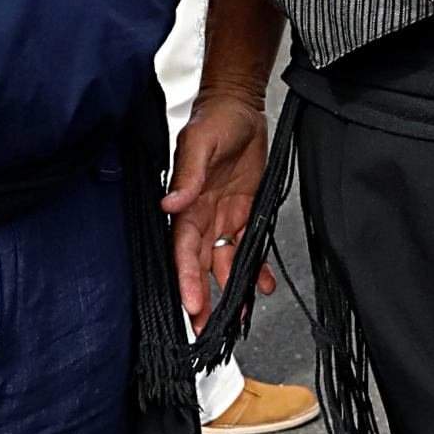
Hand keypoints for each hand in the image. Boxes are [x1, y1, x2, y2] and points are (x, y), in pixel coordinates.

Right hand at [164, 90, 268, 325]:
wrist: (238, 105)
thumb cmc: (214, 120)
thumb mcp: (199, 143)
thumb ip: (188, 176)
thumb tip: (171, 205)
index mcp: (186, 205)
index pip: (183, 249)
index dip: (186, 277)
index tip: (191, 302)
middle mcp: (201, 217)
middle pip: (199, 265)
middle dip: (201, 297)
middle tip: (205, 328)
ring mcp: (222, 218)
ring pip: (224, 263)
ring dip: (230, 291)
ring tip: (236, 319)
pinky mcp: (243, 213)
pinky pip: (248, 246)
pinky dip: (255, 268)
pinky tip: (262, 287)